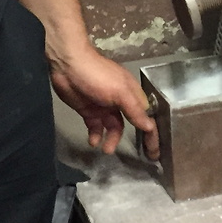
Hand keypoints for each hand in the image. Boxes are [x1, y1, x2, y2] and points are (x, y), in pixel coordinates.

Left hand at [49, 44, 158, 159]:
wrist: (67, 65)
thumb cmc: (97, 75)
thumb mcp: (120, 91)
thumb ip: (134, 109)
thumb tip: (150, 127)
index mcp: (131, 93)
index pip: (146, 115)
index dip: (151, 132)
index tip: (154, 151)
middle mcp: (120, 101)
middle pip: (132, 123)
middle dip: (135, 138)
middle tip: (137, 157)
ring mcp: (104, 106)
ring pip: (113, 128)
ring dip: (111, 139)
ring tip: (106, 149)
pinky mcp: (89, 111)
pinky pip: (96, 127)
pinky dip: (96, 135)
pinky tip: (93, 141)